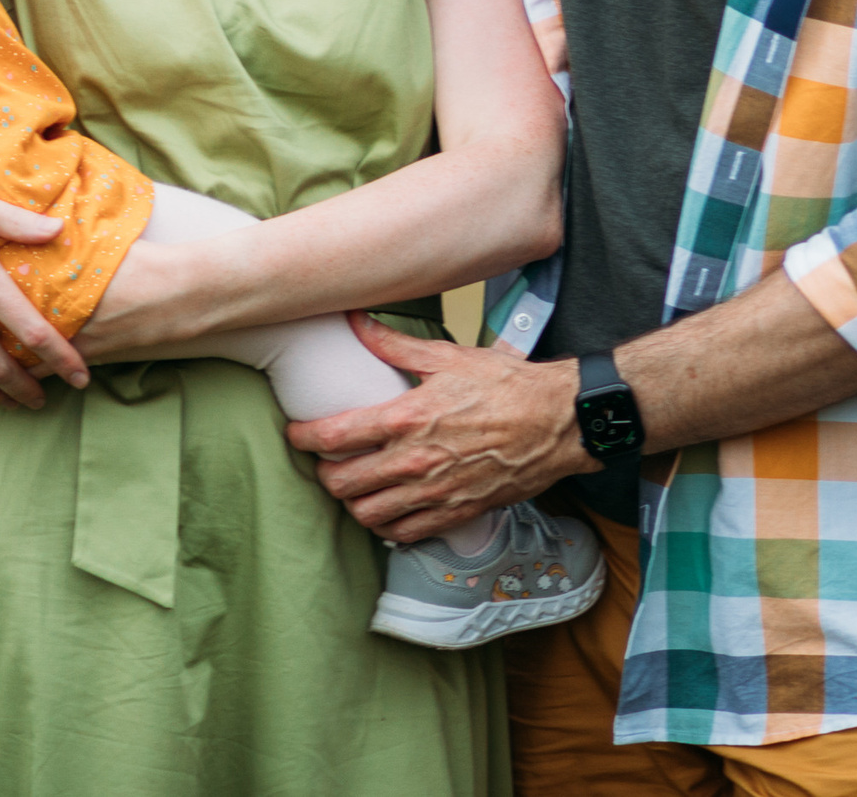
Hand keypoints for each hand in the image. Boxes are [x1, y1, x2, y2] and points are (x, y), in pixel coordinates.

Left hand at [284, 315, 591, 541]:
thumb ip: (394, 344)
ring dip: (353, 502)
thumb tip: (357, 322)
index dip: (304, 438)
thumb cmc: (507, 385)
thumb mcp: (448, 356)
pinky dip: (388, 526)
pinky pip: (406, 533)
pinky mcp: (457, 513)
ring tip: (354, 486)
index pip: (334, 437)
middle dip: (325, 473)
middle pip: (343, 483)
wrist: (558, 421)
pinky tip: (388, 510)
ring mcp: (435, 492)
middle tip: (326, 461)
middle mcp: (415, 461)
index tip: (297, 434)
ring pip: (368, 515)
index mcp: (407, 418)